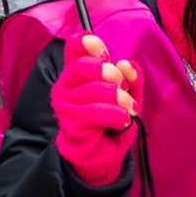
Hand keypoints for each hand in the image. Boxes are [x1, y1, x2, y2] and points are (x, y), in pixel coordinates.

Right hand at [51, 32, 141, 185]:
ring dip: (120, 99)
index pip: (74, 46)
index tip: (106, 53)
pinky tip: (122, 120)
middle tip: (123, 87)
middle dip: (113, 75)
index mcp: (77, 72)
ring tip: (130, 109)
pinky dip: (116, 115)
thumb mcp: (126, 94)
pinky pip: (96, 112)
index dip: (90, 44)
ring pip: (96, 90)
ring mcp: (65, 104)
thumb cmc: (110, 118)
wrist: (101, 152)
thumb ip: (130, 77)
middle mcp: (65, 85)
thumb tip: (128, 65)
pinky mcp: (71, 123)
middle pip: (88, 66)